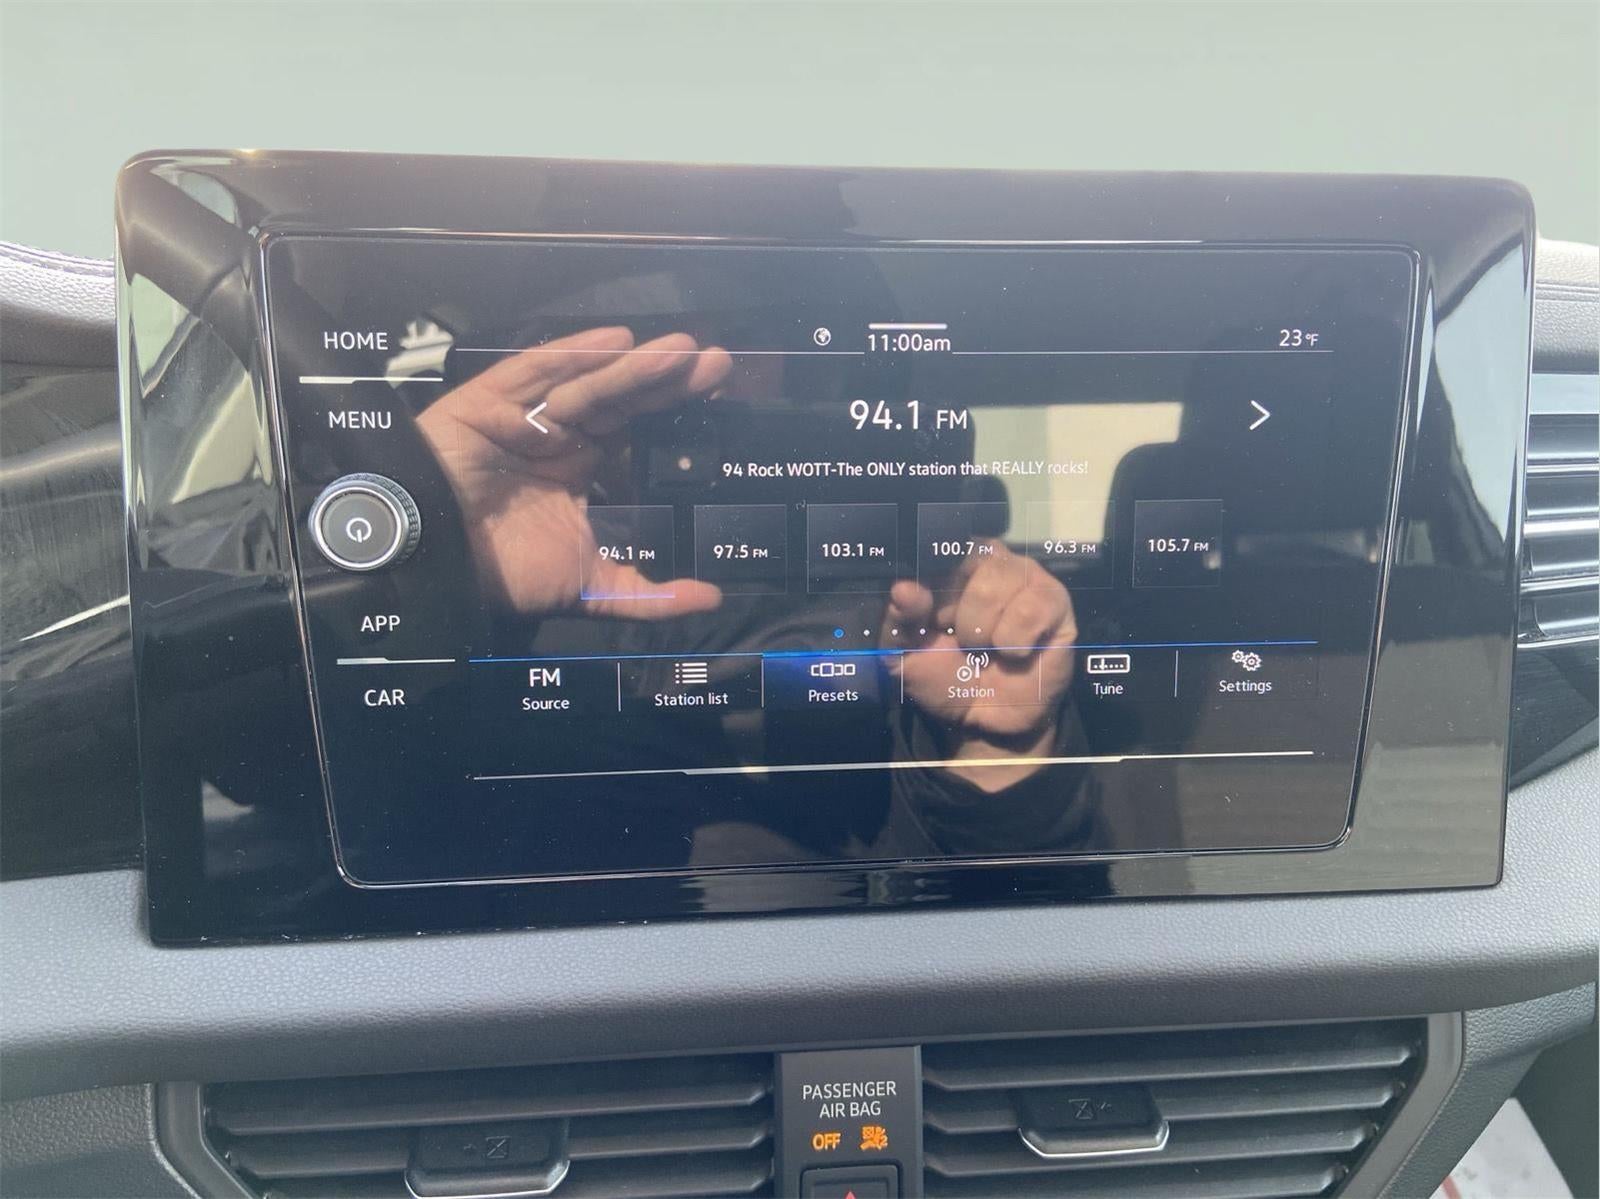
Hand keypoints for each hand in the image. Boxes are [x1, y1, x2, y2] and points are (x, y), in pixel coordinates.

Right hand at [417, 326, 732, 618]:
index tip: (723, 401)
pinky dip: (574, 356)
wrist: (435, 564)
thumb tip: (713, 599)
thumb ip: (648, 595)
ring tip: (681, 352)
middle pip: (625, 400)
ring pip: (591, 384)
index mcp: (586, 470)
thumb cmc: (504, 573)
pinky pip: (536, 373)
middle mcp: (563, 436)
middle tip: (720, 363)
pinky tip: (615, 342)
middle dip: (670, 381)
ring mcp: (529, 415)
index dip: (678, 416)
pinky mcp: (491, 400)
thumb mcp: (589, 588)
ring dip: (635, 366)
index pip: (641, 433)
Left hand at [883, 543, 1076, 788]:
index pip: (931, 551)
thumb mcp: (905, 655)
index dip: (927, 586)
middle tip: (961, 640)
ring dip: (983, 631)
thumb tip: (903, 589)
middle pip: (964, 561)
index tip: (927, 620)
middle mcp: (986, 559)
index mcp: (946, 565)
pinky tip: (1014, 652)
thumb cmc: (945, 678)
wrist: (987, 720)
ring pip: (995, 583)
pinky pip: (1030, 609)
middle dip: (954, 614)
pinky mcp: (1054, 600)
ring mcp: (1024, 575)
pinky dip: (1014, 642)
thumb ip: (897, 621)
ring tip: (987, 648)